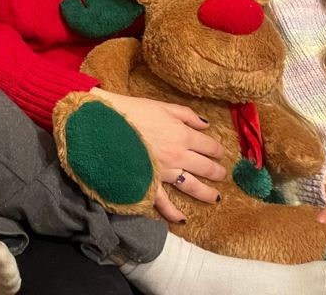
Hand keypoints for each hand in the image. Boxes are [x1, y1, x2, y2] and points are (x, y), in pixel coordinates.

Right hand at [92, 88, 225, 221]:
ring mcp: (165, 172)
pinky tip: (182, 219)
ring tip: (216, 197)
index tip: (220, 153)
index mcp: (182, 134)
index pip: (208, 145)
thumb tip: (205, 124)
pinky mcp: (149, 184)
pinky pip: (164, 202)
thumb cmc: (130, 112)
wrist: (103, 126)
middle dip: (216, 171)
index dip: (217, 150)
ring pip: (192, 186)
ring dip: (206, 193)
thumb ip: (186, 115)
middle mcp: (178, 155)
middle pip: (205, 166)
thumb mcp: (160, 106)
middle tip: (221, 175)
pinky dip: (173, 213)